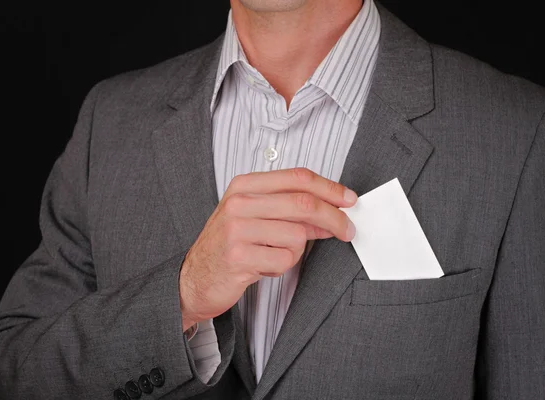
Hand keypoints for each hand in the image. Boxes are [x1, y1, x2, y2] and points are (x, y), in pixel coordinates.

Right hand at [179, 168, 356, 330]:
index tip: (350, 200)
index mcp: (245, 185)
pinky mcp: (238, 256)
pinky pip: (284, 260)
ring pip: (296, 235)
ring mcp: (236, 229)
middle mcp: (239, 202)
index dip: (330, 188)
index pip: (298, 178)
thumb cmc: (230, 245)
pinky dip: (281, 266)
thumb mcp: (257, 219)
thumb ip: (292, 212)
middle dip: (334, 218)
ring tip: (272, 254)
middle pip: (304, 203)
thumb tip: (334, 213)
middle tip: (348, 230)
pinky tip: (262, 266)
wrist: (194, 278)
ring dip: (295, 250)